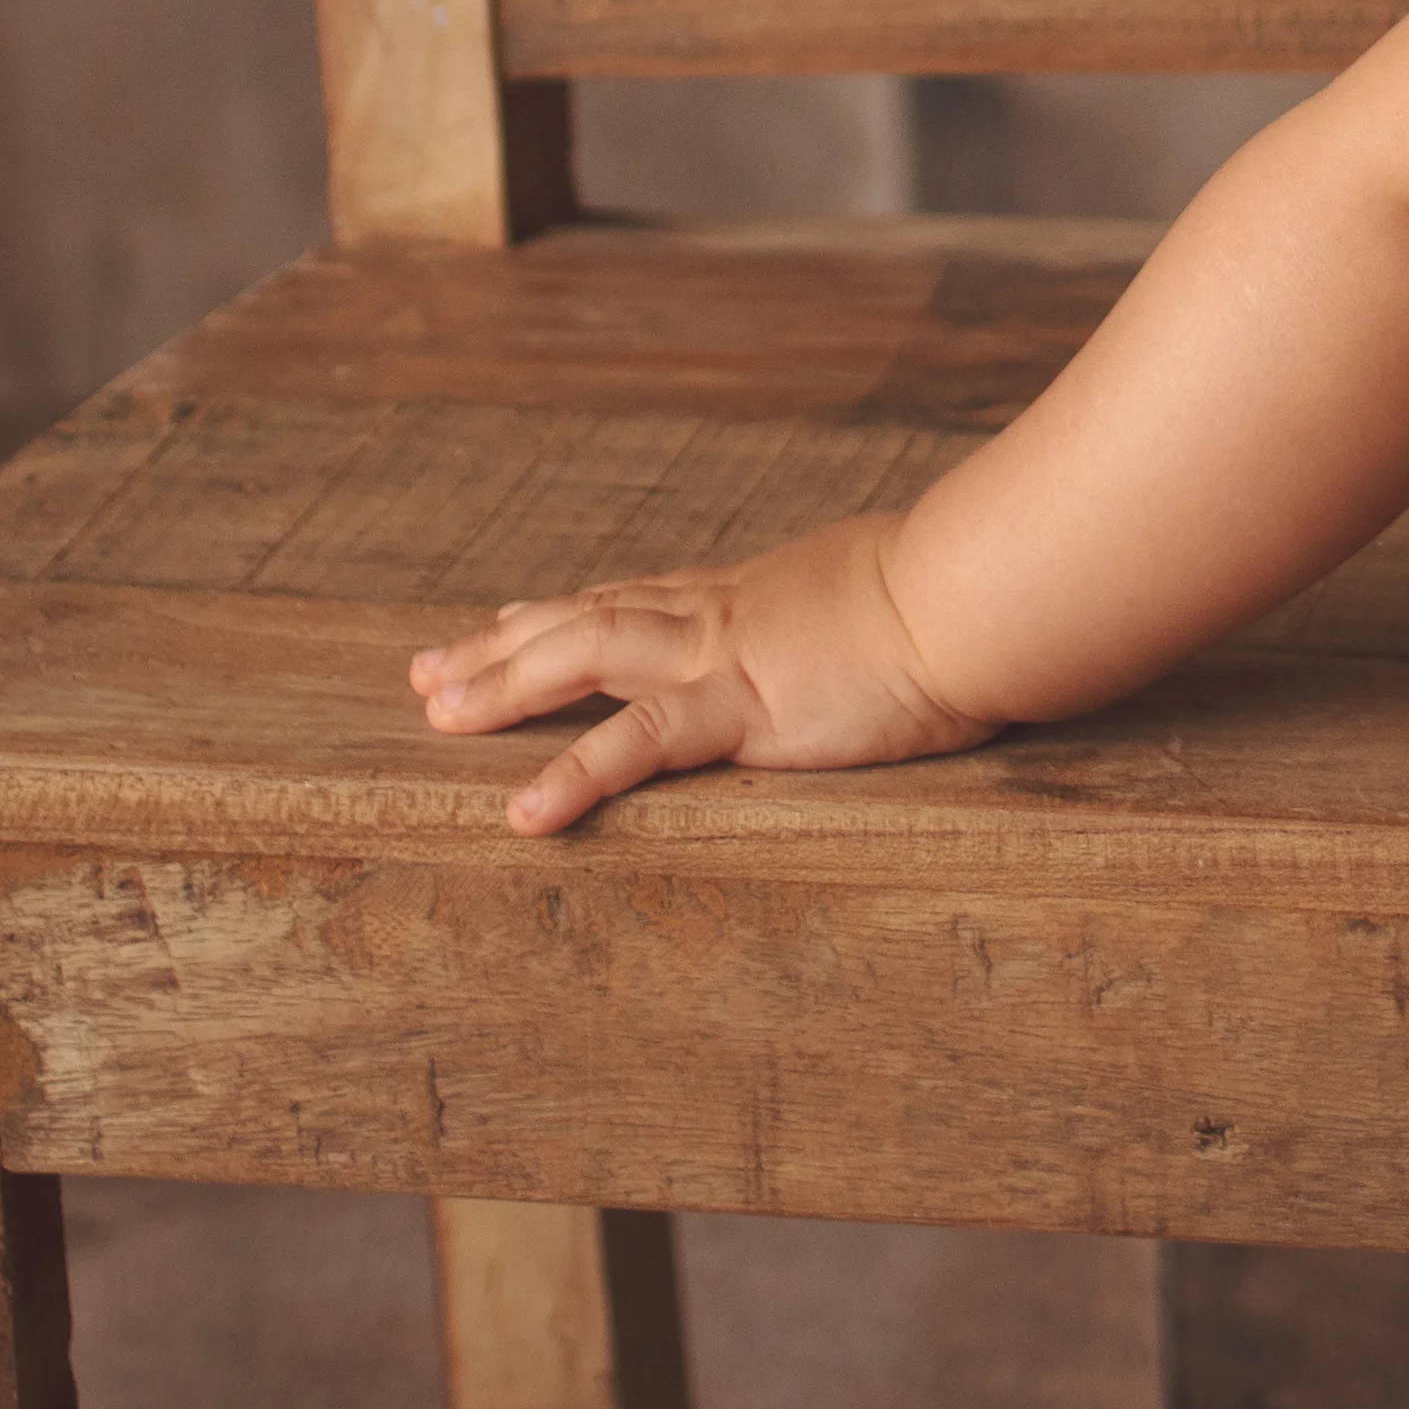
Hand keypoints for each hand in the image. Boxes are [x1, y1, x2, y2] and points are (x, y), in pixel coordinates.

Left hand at [406, 514, 998, 835]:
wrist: (980, 596)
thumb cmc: (964, 599)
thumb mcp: (896, 599)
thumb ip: (864, 615)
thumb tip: (886, 623)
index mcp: (752, 596)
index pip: (636, 598)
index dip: (562, 613)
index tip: (503, 622)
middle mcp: (720, 616)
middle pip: (584, 617)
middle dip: (500, 644)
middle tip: (428, 672)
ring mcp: (722, 659)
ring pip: (583, 655)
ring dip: (504, 681)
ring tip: (436, 714)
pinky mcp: (740, 710)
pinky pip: (637, 743)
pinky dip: (572, 774)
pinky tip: (523, 812)